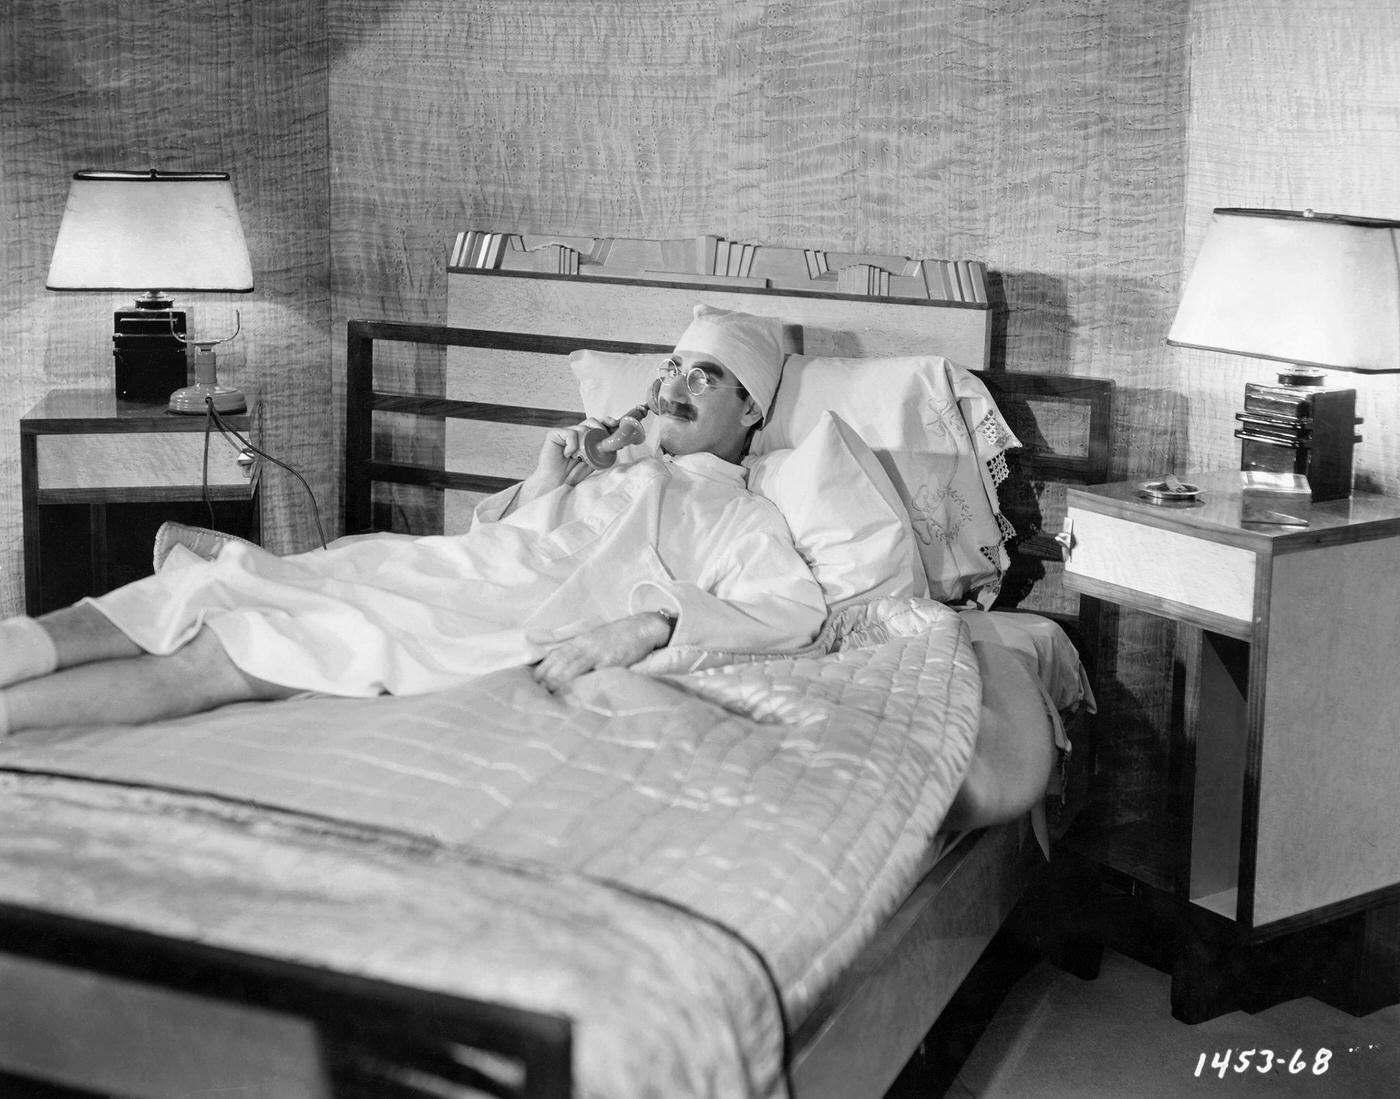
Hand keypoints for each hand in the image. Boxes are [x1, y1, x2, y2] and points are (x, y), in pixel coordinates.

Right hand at [511, 416, 617, 511]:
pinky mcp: (554, 434)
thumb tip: (616, 442)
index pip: (597, 424)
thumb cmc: (572, 475)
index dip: (606, 422)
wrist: (556, 484)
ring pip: (582, 429)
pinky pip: (570, 434)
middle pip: (591, 421)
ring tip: (578, 457)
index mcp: (584, 438)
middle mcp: (575, 433)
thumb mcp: (593, 461)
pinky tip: (568, 455)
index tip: (615, 424)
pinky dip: (572, 446)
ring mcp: (564, 432)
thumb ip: (602, 450)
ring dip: (584, 445)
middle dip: (599, 430)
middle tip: (600, 444)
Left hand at [531, 612, 673, 691]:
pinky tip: (577, 691)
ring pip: (574, 666)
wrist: (642, 628)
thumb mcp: (595, 639)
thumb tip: (564, 666)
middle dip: (547, 676)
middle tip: (536, 691)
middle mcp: (586, 645)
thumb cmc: (618, 636)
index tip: (532, 681)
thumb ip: (580, 650)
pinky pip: (596, 673)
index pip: (556, 654)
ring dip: (560, 680)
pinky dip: (585, 682)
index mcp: (581, 640)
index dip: (543, 667)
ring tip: (549, 693)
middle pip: (561, 661)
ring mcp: (599, 653)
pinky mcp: (612, 661)